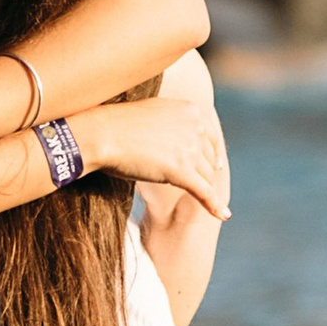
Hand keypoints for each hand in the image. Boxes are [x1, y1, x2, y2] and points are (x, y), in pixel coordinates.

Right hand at [92, 59, 230, 221]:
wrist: (103, 134)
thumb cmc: (117, 125)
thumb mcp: (151, 113)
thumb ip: (169, 121)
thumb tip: (171, 134)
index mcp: (190, 110)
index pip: (209, 136)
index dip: (213, 153)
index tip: (216, 164)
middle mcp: (194, 127)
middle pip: (207, 157)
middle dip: (205, 172)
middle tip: (203, 184)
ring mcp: (189, 149)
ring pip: (205, 175)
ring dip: (203, 188)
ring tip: (208, 202)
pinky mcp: (181, 170)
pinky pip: (204, 191)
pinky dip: (214, 205)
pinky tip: (223, 215)